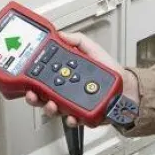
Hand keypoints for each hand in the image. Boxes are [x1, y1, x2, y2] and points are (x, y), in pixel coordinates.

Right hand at [24, 31, 138, 127]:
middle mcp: (66, 91)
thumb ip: (77, 40)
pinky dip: (71, 119)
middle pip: (43, 96)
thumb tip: (61, 34)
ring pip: (54, 110)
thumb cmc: (110, 70)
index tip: (27, 77)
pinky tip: (72, 115)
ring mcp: (74, 105)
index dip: (32, 79)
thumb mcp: (93, 50)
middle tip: (34, 94)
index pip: (43, 78)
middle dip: (35, 97)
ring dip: (49, 108)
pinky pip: (73, 120)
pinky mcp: (83, 116)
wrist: (128, 87)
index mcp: (65, 75)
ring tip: (53, 104)